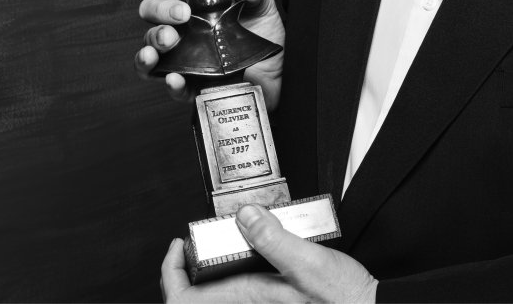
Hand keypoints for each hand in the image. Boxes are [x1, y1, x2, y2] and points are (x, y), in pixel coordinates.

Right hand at [135, 0, 285, 108]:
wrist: (280, 73)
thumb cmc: (263, 39)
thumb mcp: (263, 8)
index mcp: (194, 18)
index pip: (162, 7)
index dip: (163, 7)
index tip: (184, 11)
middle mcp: (185, 41)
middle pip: (152, 33)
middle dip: (156, 31)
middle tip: (172, 35)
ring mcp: (187, 66)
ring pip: (151, 62)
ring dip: (147, 56)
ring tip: (158, 53)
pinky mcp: (197, 90)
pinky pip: (176, 90)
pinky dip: (171, 84)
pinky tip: (174, 78)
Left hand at [160, 205, 376, 303]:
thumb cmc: (342, 299)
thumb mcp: (309, 261)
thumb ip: (274, 239)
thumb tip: (243, 217)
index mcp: (248, 297)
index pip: (184, 299)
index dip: (170, 274)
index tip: (177, 247)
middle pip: (197, 297)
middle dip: (187, 270)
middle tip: (193, 241)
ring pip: (218, 295)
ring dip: (210, 272)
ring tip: (219, 242)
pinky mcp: (274, 302)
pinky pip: (240, 293)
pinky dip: (234, 274)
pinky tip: (252, 253)